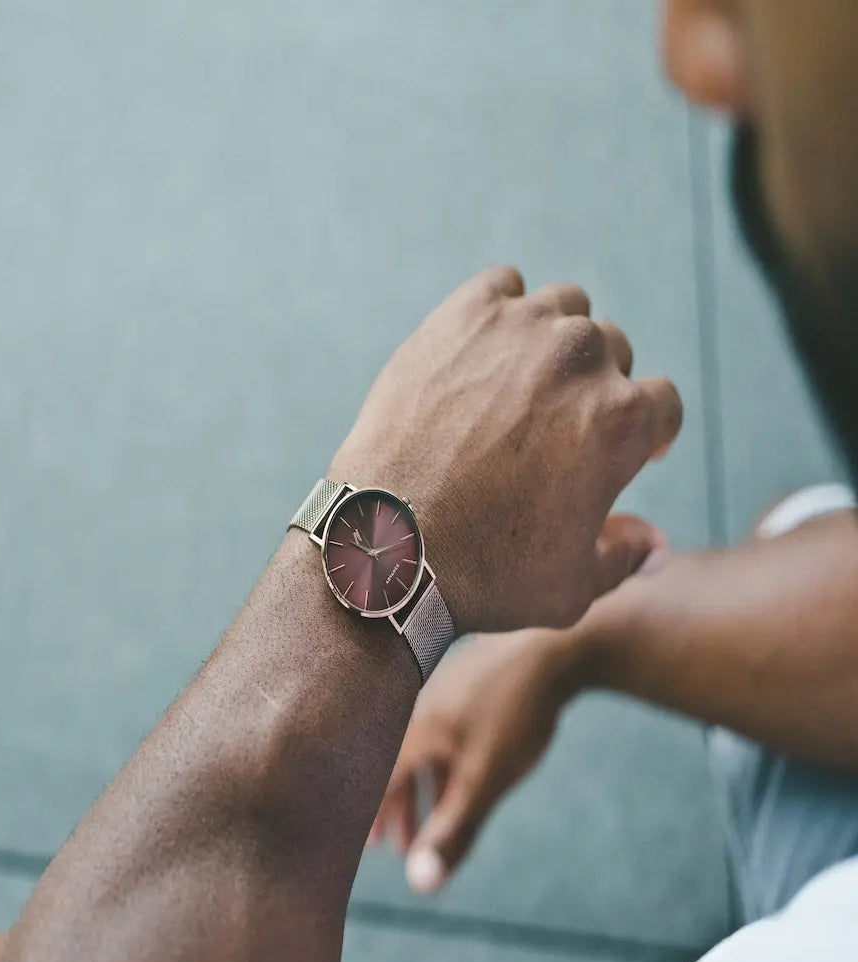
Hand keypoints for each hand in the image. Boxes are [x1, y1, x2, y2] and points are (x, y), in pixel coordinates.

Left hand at [328, 268, 681, 632]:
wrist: (388, 542)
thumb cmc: (485, 573)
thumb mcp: (573, 585)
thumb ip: (625, 555)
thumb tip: (657, 546)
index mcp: (623, 419)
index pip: (662, 403)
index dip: (646, 431)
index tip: (618, 447)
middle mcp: (583, 359)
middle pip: (614, 352)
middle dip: (595, 387)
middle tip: (552, 426)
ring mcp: (520, 329)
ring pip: (564, 310)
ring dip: (554, 340)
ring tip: (518, 384)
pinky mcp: (461, 316)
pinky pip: (502, 287)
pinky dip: (500, 311)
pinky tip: (482, 349)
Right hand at [369, 628, 583, 893]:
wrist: (555, 647)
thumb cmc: (515, 714)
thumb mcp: (484, 780)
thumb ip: (452, 832)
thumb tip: (420, 888)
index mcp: (408, 730)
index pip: (369, 781)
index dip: (361, 816)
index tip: (350, 847)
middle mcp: (414, 710)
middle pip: (391, 768)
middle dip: (392, 812)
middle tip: (388, 849)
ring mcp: (439, 697)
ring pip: (418, 755)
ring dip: (418, 794)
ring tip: (422, 829)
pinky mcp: (463, 690)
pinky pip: (438, 738)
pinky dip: (438, 769)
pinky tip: (455, 779)